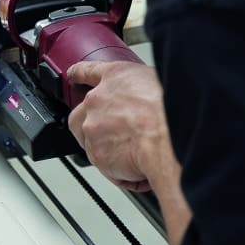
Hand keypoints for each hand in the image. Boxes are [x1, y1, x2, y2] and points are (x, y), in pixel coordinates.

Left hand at [66, 61, 170, 191]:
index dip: (79, 75)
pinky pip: (107, 167)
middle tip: (116, 135)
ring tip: (136, 155)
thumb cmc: (171, 110)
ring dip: (110, 151)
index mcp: (114, 77)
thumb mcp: (160, 83)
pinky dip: (122, 172)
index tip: (73, 76)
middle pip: (80, 114)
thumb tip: (148, 98)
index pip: (88, 72)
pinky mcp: (96, 155)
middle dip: (93, 126)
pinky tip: (140, 170)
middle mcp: (97, 101)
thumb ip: (142, 90)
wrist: (167, 138)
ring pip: (92, 143)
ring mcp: (92, 129)